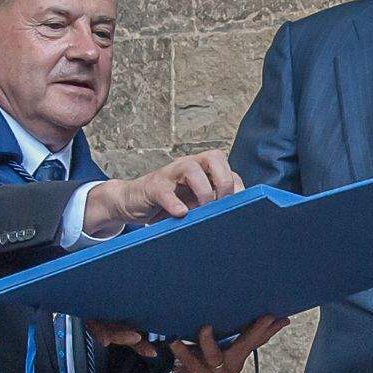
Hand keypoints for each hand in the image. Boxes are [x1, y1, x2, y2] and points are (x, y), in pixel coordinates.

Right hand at [89, 151, 240, 230]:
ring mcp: (170, 174)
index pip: (229, 170)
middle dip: (224, 182)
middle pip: (214, 157)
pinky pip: (165, 191)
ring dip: (203, 191)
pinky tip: (180, 213)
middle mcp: (189, 166)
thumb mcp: (195, 203)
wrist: (133, 202)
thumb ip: (213, 204)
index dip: (237, 188)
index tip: (239, 208)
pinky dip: (174, 203)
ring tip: (202, 209)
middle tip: (222, 205)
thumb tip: (236, 215)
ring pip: (192, 168)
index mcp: (203, 169)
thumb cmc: (170, 202)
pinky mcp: (153, 187)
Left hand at [159, 316, 286, 372]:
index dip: (270, 330)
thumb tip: (235, 313)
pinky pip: (189, 362)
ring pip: (215, 356)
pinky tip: (174, 341)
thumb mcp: (217, 349)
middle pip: (245, 347)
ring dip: (209, 342)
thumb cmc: (201, 363)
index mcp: (237, 356)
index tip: (284, 318)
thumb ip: (227, 336)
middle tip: (267, 317)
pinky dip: (181, 351)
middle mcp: (230, 366)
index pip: (257, 341)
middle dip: (256, 332)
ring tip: (206, 328)